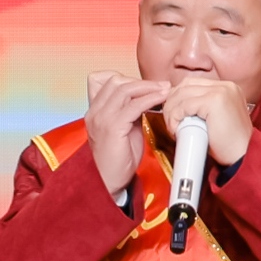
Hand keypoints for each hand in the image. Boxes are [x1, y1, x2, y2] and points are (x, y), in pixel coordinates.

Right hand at [84, 72, 168, 206]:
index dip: (128, 79)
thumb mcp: (122, 129)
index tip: (146, 86)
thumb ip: (129, 112)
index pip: (106, 80)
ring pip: (125, 89)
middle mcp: (95, 111)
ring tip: (165, 90)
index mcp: (95, 110)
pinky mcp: (113, 127)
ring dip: (149, 87)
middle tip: (160, 86)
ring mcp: (102, 118)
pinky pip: (134, 105)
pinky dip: (151, 98)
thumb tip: (146, 99)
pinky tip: (162, 99)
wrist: (108, 182)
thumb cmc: (117, 159)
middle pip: (116, 81)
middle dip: (141, 81)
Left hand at [164, 76, 251, 167]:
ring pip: (182, 94)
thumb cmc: (229, 145)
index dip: (178, 97)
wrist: (244, 157)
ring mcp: (221, 91)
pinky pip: (184, 105)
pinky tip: (176, 129)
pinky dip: (175, 117)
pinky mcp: (214, 101)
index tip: (172, 114)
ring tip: (173, 128)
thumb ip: (203, 109)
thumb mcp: (216, 120)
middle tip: (169, 122)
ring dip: (171, 111)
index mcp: (227, 88)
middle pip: (185, 85)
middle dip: (171, 102)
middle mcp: (226, 86)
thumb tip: (178, 106)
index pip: (193, 84)